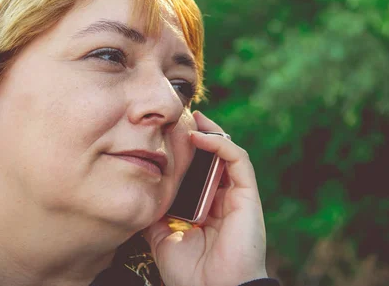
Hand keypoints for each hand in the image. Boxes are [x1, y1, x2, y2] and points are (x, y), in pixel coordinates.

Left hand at [144, 111, 267, 285]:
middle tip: (178, 119)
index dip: (185, 154)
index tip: (164, 137)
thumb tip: (141, 195)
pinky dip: (219, 144)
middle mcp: (222, 200)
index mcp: (205, 209)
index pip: (197, 173)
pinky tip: (198, 136)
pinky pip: (237, 160)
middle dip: (198, 136)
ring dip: (209, 133)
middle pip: (212, 159)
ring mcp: (236, 196)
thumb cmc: (190, 273)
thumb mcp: (162, 239)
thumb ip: (156, 215)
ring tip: (189, 118)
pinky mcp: (247, 195)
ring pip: (227, 153)